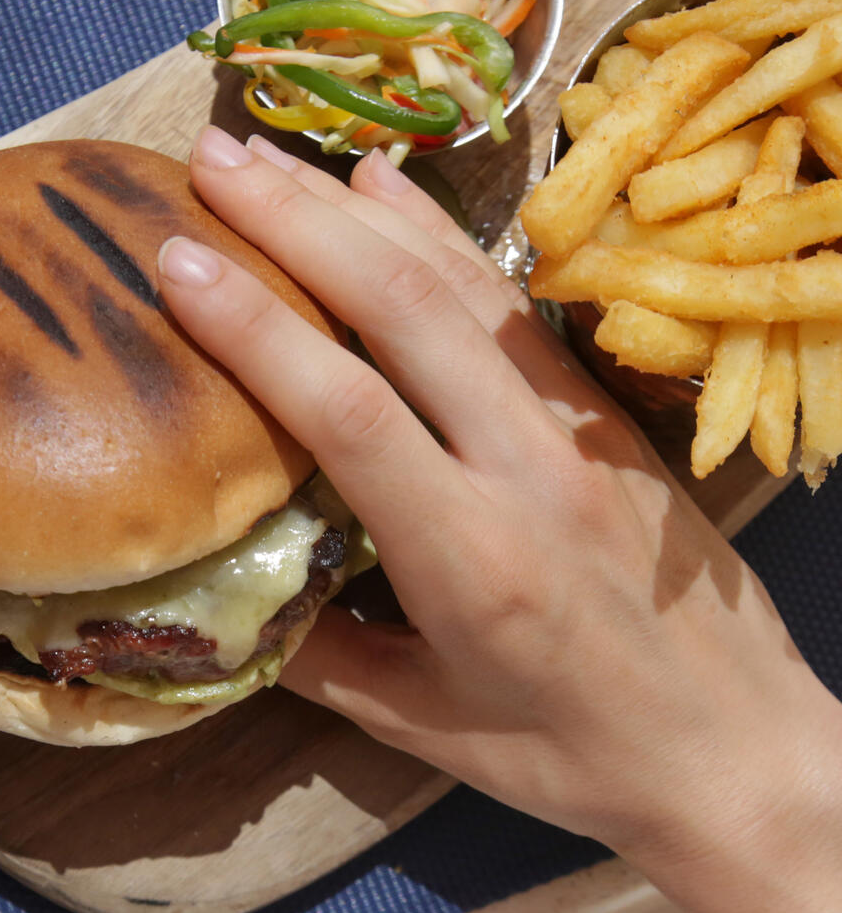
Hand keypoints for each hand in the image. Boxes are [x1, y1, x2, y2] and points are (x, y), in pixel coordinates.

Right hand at [156, 127, 839, 870]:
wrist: (734, 748)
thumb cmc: (570, 754)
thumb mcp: (424, 730)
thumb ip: (319, 657)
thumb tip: (224, 597)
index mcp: (469, 559)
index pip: (349, 414)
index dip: (258, 328)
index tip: (176, 261)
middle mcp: (527, 470)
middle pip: (406, 313)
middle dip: (297, 225)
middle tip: (208, 162)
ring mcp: (577, 430)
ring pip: (462, 291)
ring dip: (362, 213)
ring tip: (273, 158)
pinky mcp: (605, 415)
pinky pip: (513, 308)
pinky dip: (443, 240)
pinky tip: (389, 195)